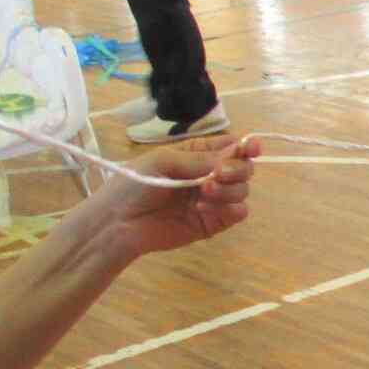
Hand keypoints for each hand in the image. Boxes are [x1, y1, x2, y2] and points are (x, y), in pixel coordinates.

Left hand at [90, 136, 259, 257]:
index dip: (246, 146)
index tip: (252, 147)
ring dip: (230, 189)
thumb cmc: (133, 184)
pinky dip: (229, 209)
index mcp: (198, 155)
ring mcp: (213, 200)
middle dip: (237, 169)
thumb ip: (200, 159)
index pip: (232, 147)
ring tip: (204, 193)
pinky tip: (205, 208)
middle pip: (244, 168)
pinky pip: (237, 213)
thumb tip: (235, 154)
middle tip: (219, 173)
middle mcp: (210, 176)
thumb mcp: (163, 161)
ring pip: (243, 191)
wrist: (117, 222)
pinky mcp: (212, 222)